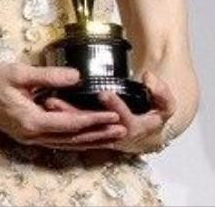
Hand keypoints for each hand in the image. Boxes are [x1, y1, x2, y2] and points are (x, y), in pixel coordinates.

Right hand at [0, 63, 126, 148]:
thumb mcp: (19, 73)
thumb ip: (49, 76)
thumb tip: (76, 76)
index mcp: (31, 121)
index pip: (71, 123)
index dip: (95, 120)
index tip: (115, 115)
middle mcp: (32, 135)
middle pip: (72, 139)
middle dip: (99, 134)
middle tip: (124, 130)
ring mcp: (28, 138)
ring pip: (66, 143)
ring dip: (90, 139)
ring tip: (112, 135)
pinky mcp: (26, 135)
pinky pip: (57, 141)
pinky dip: (75, 139)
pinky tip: (86, 136)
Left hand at [41, 70, 176, 152]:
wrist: (150, 130)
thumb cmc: (157, 113)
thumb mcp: (166, 103)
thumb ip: (161, 91)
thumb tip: (148, 78)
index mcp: (139, 129)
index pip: (126, 121)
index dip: (116, 107)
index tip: (104, 93)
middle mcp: (119, 137)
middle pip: (95, 128)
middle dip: (75, 115)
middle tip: (56, 101)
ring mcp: (105, 137)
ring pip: (82, 130)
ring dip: (65, 117)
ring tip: (48, 101)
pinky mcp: (94, 134)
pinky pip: (77, 129)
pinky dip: (64, 120)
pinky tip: (49, 106)